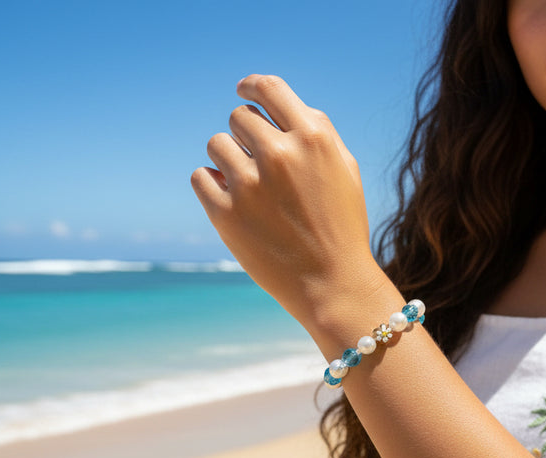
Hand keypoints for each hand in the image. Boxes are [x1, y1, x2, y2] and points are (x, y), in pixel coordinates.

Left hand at [191, 74, 382, 325]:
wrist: (333, 284)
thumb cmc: (342, 225)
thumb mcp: (345, 170)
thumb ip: (316, 132)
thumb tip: (278, 109)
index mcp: (313, 138)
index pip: (269, 88)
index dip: (251, 85)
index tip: (242, 90)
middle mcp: (280, 155)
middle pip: (239, 116)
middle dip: (246, 134)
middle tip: (259, 162)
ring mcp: (250, 185)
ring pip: (216, 144)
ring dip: (228, 159)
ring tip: (250, 187)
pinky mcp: (226, 214)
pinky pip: (200, 177)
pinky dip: (211, 185)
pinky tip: (232, 201)